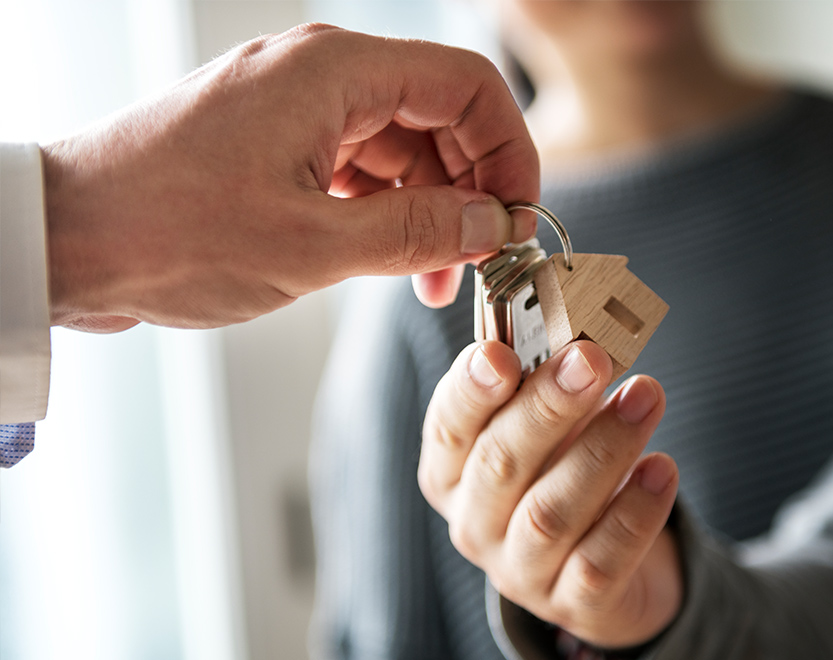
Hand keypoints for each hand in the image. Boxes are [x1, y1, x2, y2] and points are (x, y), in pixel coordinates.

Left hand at [41, 24, 538, 332]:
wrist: (67, 242)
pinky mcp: (278, 145)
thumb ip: (416, 234)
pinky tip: (393, 265)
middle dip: (469, 192)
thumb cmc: (167, 231)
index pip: (466, 87)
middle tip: (483, 262)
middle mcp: (321, 77)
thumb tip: (491, 226)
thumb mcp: (312, 245)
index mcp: (334, 73)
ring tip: (435, 282)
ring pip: (400, 151)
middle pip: (438, 118)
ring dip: (428, 214)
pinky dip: (385, 215)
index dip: (508, 153)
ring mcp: (297, 110)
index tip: (519, 219)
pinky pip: (358, 171)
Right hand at [419, 340, 683, 648]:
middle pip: (500, 465)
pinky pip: (601, 561)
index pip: (448, 427)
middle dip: (547, 407)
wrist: (598, 566)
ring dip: (602, 449)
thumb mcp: (541, 429)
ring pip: (552, 513)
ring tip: (645, 396)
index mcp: (452, 471)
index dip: (470, 390)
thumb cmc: (560, 475)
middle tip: (591, 359)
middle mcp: (475, 523)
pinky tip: (662, 468)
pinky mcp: (572, 603)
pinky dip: (634, 512)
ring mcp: (519, 570)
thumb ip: (546, 386)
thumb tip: (582, 338)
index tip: (500, 353)